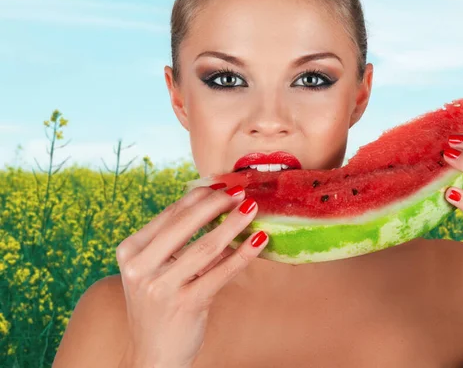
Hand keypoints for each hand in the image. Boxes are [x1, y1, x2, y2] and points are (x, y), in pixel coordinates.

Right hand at [115, 184, 268, 367]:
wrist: (152, 355)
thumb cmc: (159, 307)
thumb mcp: (158, 271)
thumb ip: (180, 243)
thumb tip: (220, 208)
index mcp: (131, 251)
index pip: (170, 214)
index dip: (199, 197)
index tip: (223, 185)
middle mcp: (140, 267)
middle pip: (185, 223)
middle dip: (217, 204)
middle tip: (241, 193)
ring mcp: (161, 287)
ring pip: (206, 246)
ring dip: (234, 224)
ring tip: (252, 210)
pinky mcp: (185, 304)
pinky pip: (221, 273)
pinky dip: (243, 255)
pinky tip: (259, 242)